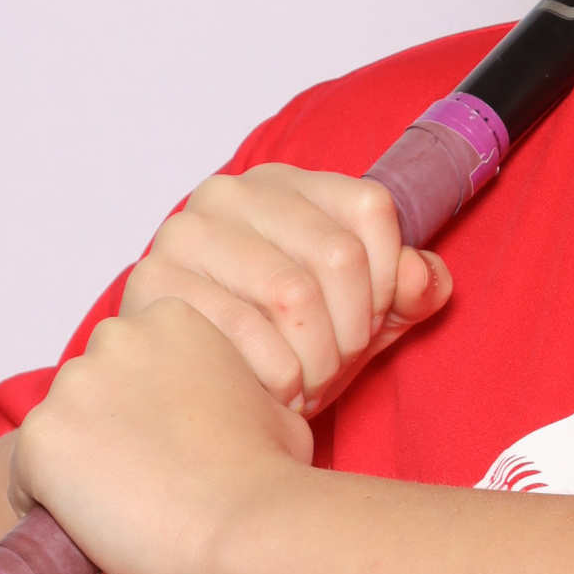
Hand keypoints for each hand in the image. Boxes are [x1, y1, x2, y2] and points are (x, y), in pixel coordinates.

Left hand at [9, 299, 316, 573]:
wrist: (247, 523)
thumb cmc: (266, 473)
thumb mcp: (267, 401)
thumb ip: (229, 388)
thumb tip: (223, 413)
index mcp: (170, 319)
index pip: (130, 364)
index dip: (145, 410)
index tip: (169, 445)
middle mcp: (114, 338)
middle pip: (89, 392)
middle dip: (108, 430)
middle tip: (148, 478)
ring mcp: (72, 387)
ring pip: (58, 433)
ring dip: (79, 466)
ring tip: (125, 507)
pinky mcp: (41, 438)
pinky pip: (27, 480)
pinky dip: (50, 505)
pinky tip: (92, 525)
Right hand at [122, 166, 450, 416]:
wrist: (202, 387)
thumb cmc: (288, 341)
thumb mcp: (363, 315)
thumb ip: (410, 289)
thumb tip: (420, 276)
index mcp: (289, 182)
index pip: (371, 209)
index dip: (388, 278)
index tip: (373, 321)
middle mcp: (233, 192)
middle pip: (338, 254)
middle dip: (353, 329)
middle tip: (337, 364)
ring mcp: (187, 232)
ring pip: (293, 292)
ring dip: (316, 358)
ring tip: (309, 381)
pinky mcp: (153, 282)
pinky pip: (240, 328)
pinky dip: (275, 374)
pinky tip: (275, 390)